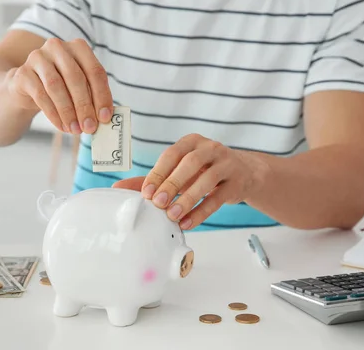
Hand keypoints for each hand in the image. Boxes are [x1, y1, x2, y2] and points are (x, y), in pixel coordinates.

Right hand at [5, 37, 112, 133]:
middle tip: (89, 127)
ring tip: (75, 129)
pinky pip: (40, 95)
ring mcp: (38, 57)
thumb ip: (93, 97)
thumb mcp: (80, 88)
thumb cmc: (62, 87)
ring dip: (68, 112)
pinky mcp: (23, 73)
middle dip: (84, 106)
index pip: (95, 71)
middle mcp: (57, 47)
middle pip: (75, 78)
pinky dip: (53, 114)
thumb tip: (104, 117)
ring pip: (56, 86)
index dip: (102, 96)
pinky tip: (61, 126)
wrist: (28, 87)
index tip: (105, 118)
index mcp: (78, 47)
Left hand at [114, 134, 257, 229]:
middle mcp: (210, 148)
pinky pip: (218, 198)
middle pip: (190, 164)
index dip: (158, 173)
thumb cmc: (205, 170)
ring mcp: (226, 164)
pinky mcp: (237, 182)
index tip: (146, 193)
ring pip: (207, 180)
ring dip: (188, 199)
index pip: (172, 154)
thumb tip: (118, 189)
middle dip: (172, 184)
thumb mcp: (180, 170)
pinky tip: (188, 222)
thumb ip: (153, 179)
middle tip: (158, 203)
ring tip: (172, 216)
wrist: (244, 173)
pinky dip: (202, 211)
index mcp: (191, 142)